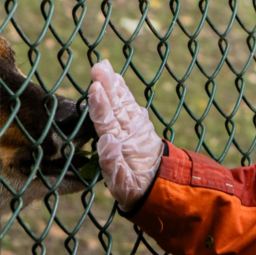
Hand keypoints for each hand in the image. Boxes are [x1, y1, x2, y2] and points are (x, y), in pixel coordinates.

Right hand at [87, 60, 163, 210]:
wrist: (161, 186)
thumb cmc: (134, 189)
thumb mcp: (123, 186)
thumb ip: (113, 165)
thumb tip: (104, 141)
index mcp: (122, 147)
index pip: (108, 123)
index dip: (100, 106)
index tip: (94, 88)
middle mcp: (129, 133)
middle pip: (115, 106)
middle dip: (106, 86)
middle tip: (98, 67)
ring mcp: (136, 127)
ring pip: (123, 102)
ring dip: (113, 84)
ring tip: (104, 66)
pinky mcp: (140, 124)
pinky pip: (129, 104)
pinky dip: (122, 90)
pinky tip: (116, 79)